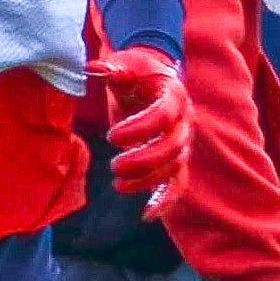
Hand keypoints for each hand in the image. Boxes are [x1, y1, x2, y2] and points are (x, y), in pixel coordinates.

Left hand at [91, 42, 190, 208]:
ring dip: (148, 181)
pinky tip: (147, 215)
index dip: (139, 130)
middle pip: (173, 147)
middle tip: (115, 166)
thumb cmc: (135, 71)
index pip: (163, 117)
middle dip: (145, 160)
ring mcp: (182, 142)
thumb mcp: (124, 64)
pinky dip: (166, 200)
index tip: (112, 136)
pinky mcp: (175, 159)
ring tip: (118, 184)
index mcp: (173, 95)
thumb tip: (94, 68)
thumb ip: (112, 69)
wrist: (151, 79)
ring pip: (174, 168)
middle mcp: (184, 121)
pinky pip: (177, 183)